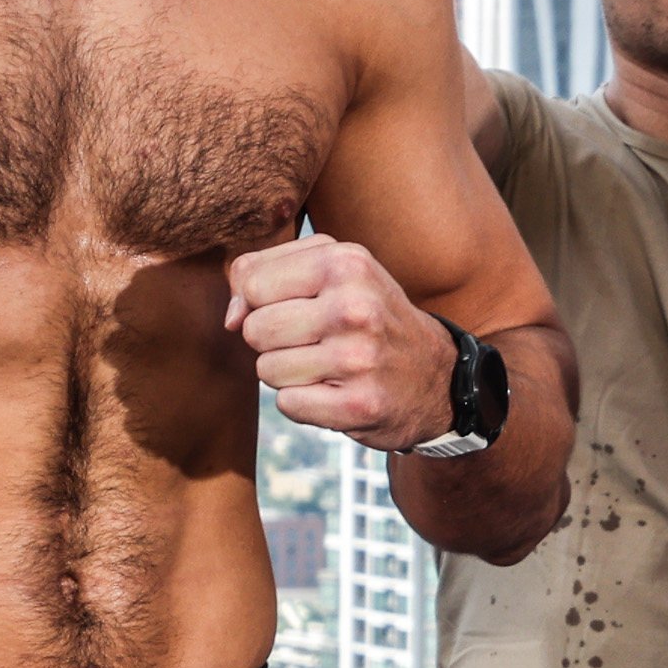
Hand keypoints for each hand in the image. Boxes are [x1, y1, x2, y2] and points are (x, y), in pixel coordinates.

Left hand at [227, 238, 458, 449]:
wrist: (437, 376)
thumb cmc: (369, 315)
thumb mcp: (332, 271)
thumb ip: (265, 273)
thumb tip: (230, 318)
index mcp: (347, 262)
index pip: (252, 283)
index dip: (261, 301)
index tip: (297, 307)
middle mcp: (355, 306)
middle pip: (254, 329)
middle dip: (272, 341)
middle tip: (313, 341)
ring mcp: (359, 358)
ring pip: (266, 369)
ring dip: (287, 374)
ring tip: (327, 365)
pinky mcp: (359, 405)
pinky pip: (287, 404)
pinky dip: (304, 402)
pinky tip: (336, 391)